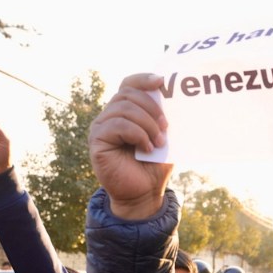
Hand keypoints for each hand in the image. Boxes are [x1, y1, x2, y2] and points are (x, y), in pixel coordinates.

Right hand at [88, 73, 173, 219]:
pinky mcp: (97, 140)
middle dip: (151, 107)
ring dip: (147, 124)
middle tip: (166, 126)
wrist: (144, 194)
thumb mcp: (164, 138)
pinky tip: (147, 148)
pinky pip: (118, 125)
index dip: (143, 79)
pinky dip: (137, 134)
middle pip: (128, 94)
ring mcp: (101, 127)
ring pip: (123, 109)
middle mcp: (110, 116)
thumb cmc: (154, 166)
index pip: (129, 84)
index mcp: (125, 111)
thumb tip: (175, 98)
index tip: (162, 82)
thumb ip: (163, 118)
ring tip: (159, 142)